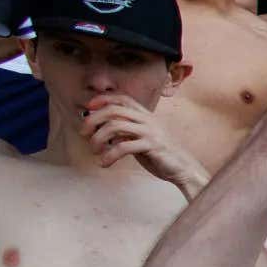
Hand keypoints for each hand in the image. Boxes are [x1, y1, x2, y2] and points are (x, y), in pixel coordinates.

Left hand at [80, 95, 202, 188]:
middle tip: (83, 133)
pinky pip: (123, 147)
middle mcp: (148, 119)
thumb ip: (126, 130)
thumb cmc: (160, 154)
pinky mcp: (152, 146)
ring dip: (98, 139)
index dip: (103, 99)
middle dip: (93, 120)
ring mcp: (150, 132)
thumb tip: (101, 129)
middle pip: (113, 110)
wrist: (183, 168)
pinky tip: (104, 163)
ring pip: (115, 126)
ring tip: (94, 150)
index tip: (88, 107)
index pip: (122, 98)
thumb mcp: (142, 138)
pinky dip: (109, 155)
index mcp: (146, 115)